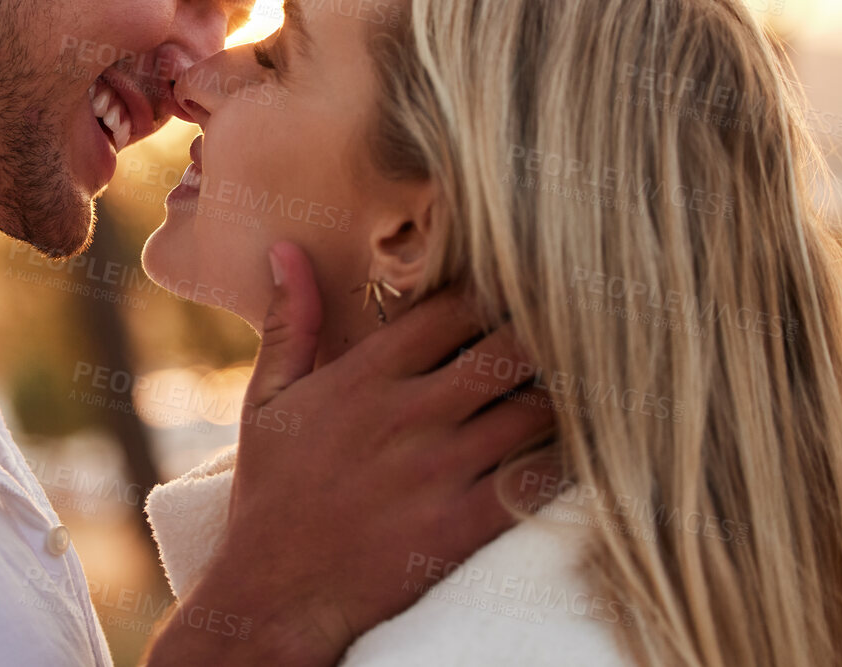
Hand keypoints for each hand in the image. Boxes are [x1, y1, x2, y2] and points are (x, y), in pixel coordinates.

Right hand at [144, 241, 554, 666]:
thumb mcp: (266, 399)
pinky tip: (575, 446)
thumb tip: (286, 248)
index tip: (508, 289)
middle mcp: (409, 415)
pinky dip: (565, 458)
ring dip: (557, 393)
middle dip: (537, 334)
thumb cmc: (271, 492)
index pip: (452, 307)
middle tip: (559, 330)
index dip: (489, 290)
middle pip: (506, 350)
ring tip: (574, 383)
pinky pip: (538, 480)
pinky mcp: (463, 525)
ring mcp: (440, 471)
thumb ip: (289, 323)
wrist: (275, 593)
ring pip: (533, 410)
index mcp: (365, 377)